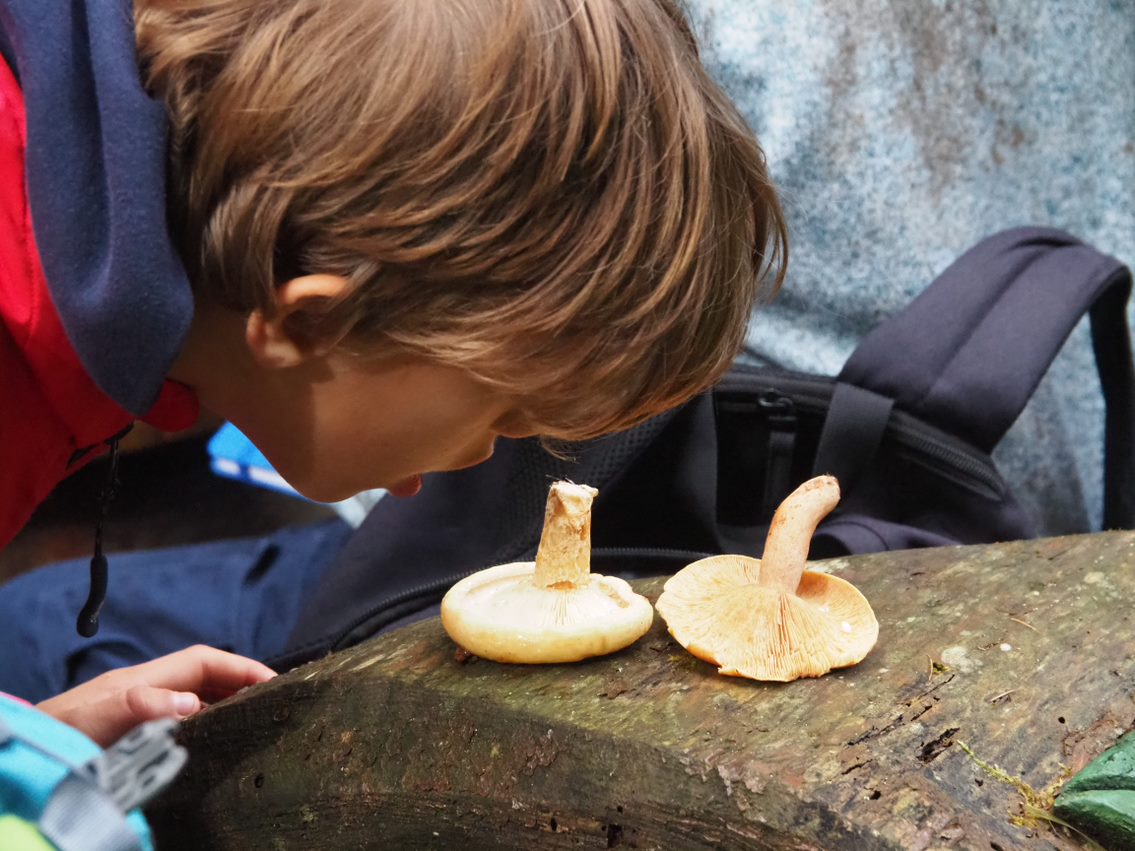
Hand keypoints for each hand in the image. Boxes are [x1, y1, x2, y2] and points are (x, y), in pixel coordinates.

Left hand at [36, 645, 275, 746]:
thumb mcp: (103, 716)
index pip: (205, 661)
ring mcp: (144, 711)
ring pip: (198, 698)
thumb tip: (192, 703)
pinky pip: (185, 722)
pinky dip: (209, 725)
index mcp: (146, 678)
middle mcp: (149, 689)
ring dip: (228, 704)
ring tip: (256, 722)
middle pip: (207, 676)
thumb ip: (145, 705)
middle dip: (243, 683)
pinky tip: (219, 743)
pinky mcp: (138, 734)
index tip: (274, 681)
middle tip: (275, 703)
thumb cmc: (62, 731)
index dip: (242, 666)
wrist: (31, 749)